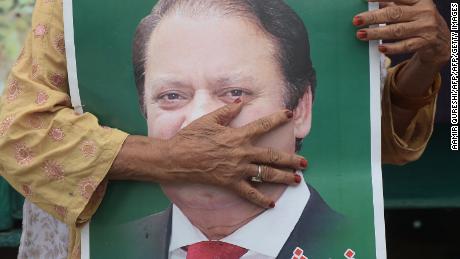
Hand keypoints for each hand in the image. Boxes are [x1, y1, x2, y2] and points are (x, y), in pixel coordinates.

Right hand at [164, 100, 305, 207]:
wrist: (177, 158)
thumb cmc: (191, 137)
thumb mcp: (209, 120)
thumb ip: (227, 111)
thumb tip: (240, 102)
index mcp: (237, 135)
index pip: (263, 125)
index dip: (277, 118)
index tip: (290, 114)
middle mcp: (242, 153)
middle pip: (271, 156)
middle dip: (290, 159)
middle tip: (304, 162)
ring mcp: (237, 170)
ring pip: (265, 175)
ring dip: (283, 177)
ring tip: (296, 180)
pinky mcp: (230, 183)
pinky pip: (249, 193)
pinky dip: (260, 199)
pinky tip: (271, 203)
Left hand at [353, 0, 449, 65]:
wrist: (442, 41)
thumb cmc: (421, 22)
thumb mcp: (412, 10)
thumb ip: (395, 6)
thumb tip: (371, 4)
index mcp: (420, 0)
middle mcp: (424, 12)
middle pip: (394, 14)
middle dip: (373, 17)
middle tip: (357, 20)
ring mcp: (425, 28)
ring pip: (397, 30)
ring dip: (377, 33)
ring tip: (361, 34)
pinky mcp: (425, 43)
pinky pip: (405, 46)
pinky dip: (391, 47)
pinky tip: (380, 47)